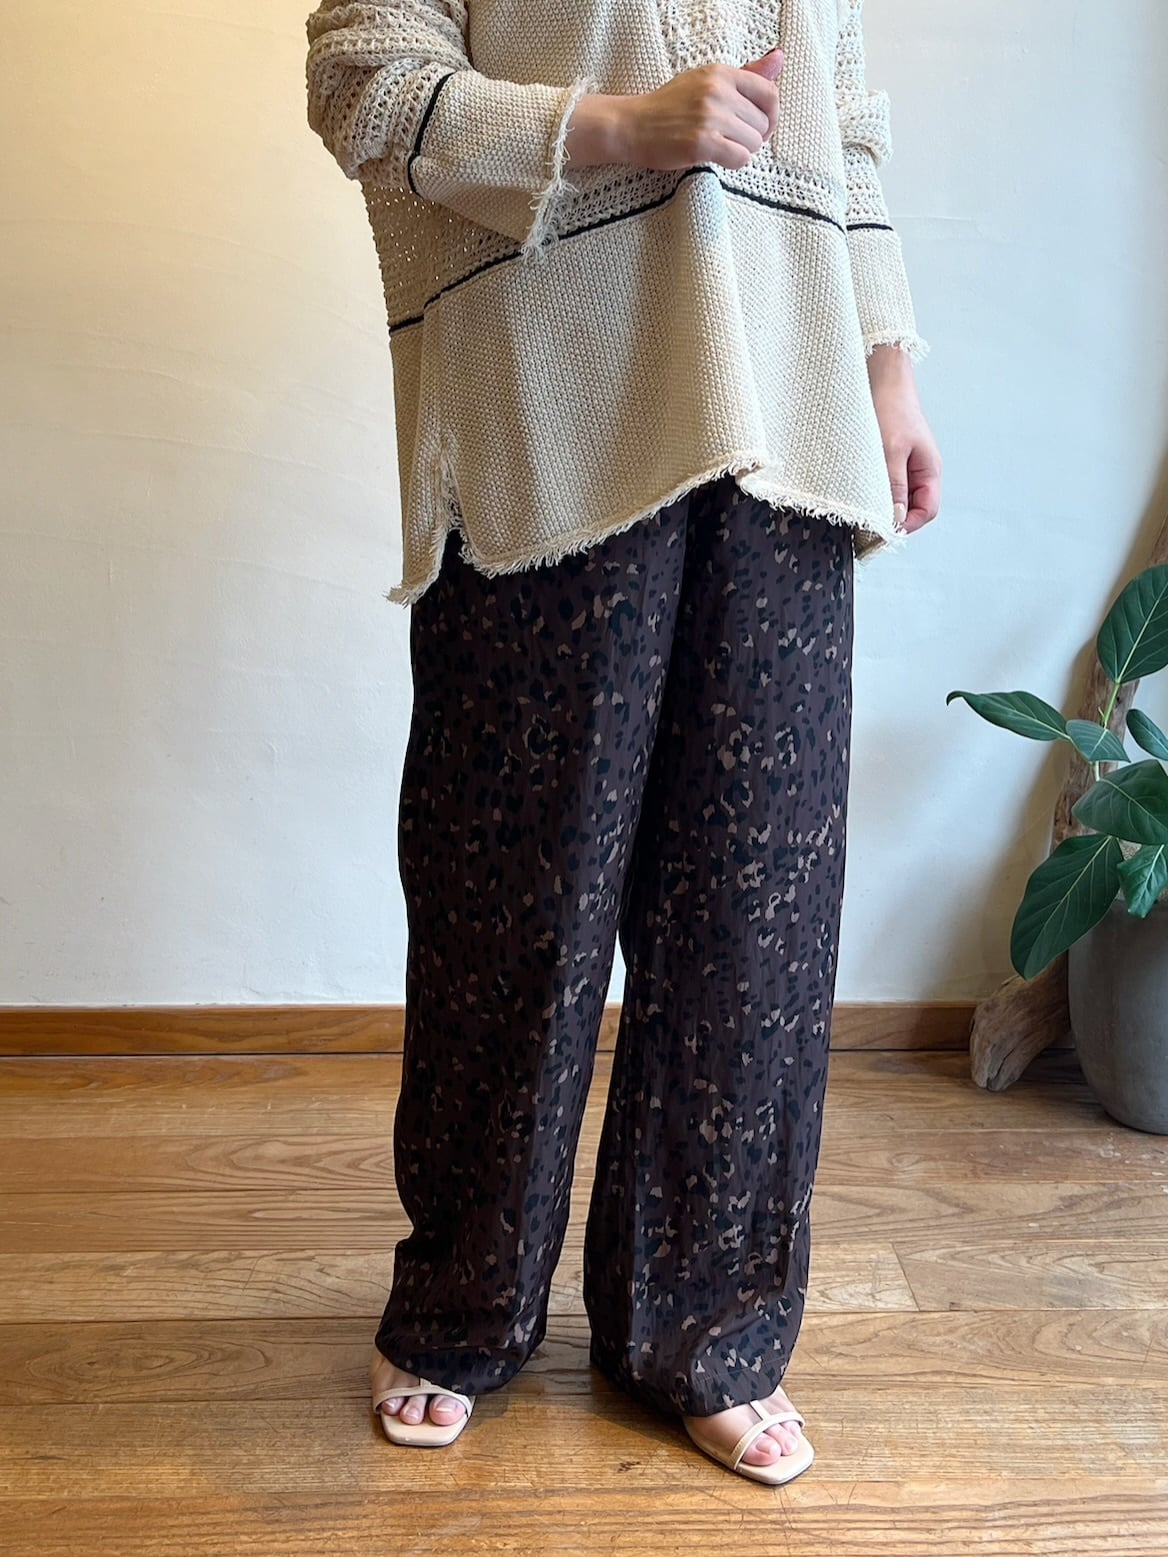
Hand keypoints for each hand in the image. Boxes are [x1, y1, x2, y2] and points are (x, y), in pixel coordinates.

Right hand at [566, 48, 785, 172]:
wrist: (633, 126)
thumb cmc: (670, 106)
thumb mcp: (707, 81)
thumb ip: (746, 74)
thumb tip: (779, 58)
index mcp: (721, 74)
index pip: (769, 93)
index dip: (770, 115)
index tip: (757, 126)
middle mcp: (718, 92)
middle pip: (762, 124)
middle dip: (751, 137)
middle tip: (730, 139)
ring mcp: (710, 117)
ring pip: (753, 143)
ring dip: (741, 151)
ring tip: (720, 147)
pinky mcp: (702, 143)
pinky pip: (740, 159)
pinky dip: (733, 163)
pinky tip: (718, 157)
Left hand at [866, 345, 942, 535]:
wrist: (880, 377)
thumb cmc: (890, 408)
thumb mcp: (891, 450)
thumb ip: (894, 485)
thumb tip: (896, 518)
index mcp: (929, 470)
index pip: (926, 511)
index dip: (908, 525)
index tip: (884, 530)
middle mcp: (919, 471)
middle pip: (911, 508)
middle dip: (893, 518)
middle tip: (867, 523)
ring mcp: (904, 466)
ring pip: (895, 498)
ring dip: (881, 504)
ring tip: (861, 506)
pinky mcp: (888, 460)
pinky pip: (884, 484)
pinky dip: (872, 491)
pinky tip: (857, 489)